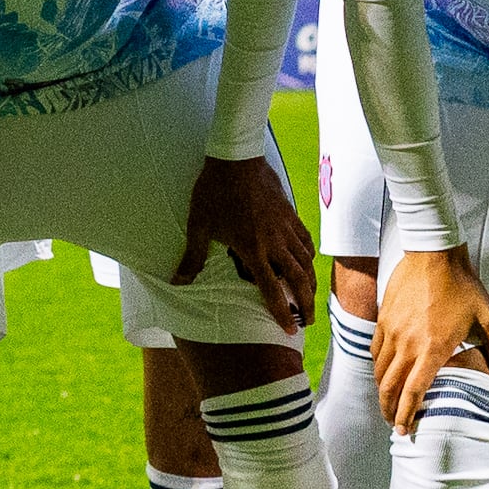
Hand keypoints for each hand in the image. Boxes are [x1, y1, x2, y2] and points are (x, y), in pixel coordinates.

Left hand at [173, 154, 316, 331]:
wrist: (236, 158)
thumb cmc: (213, 192)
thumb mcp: (198, 225)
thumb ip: (192, 257)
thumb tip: (177, 283)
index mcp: (252, 249)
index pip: (272, 289)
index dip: (281, 312)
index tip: (289, 329)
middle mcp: (274, 242)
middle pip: (298, 279)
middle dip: (305, 303)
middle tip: (306, 321)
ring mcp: (285, 227)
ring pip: (306, 261)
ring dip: (311, 283)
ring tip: (310, 298)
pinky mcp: (290, 213)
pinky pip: (305, 240)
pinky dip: (309, 256)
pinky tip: (308, 263)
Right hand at [367, 245, 488, 434]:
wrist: (434, 253)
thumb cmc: (464, 286)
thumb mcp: (488, 319)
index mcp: (434, 349)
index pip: (414, 392)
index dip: (407, 415)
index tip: (404, 431)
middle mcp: (408, 344)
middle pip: (390, 387)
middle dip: (389, 411)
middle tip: (394, 425)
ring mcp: (392, 331)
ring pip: (379, 371)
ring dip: (382, 392)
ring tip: (388, 404)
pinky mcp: (384, 319)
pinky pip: (375, 351)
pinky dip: (377, 368)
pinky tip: (383, 374)